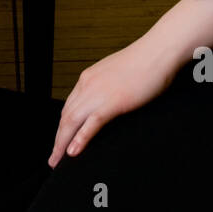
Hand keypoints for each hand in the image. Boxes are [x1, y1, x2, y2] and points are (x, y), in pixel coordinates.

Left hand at [48, 34, 173, 168]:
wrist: (158, 50)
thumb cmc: (145, 62)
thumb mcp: (118, 75)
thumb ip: (109, 87)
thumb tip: (111, 99)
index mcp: (88, 78)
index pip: (68, 107)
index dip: (62, 127)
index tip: (60, 142)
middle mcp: (87, 84)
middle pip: (65, 117)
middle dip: (58, 140)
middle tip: (54, 159)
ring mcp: (98, 93)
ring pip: (71, 122)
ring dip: (62, 144)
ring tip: (58, 161)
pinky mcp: (112, 102)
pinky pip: (91, 123)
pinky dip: (80, 139)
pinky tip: (73, 152)